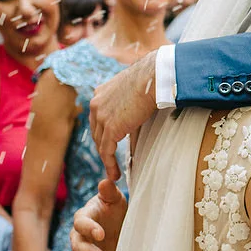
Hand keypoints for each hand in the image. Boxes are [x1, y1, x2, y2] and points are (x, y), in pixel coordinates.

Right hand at [71, 178, 127, 250]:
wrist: (116, 225)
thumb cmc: (113, 209)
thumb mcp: (115, 199)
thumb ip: (109, 191)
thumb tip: (107, 181)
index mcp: (83, 218)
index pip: (81, 223)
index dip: (89, 228)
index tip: (101, 234)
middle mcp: (79, 236)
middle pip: (77, 247)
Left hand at [89, 53, 159, 179]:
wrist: (154, 76)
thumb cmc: (151, 79)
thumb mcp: (133, 91)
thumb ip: (128, 106)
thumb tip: (134, 119)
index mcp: (100, 93)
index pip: (98, 119)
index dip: (103, 134)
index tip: (109, 146)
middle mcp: (96, 104)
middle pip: (96, 133)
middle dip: (103, 148)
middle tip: (111, 162)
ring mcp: (101, 116)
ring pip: (100, 144)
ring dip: (107, 161)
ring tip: (114, 173)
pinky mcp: (110, 127)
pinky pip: (106, 151)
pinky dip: (110, 164)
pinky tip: (115, 174)